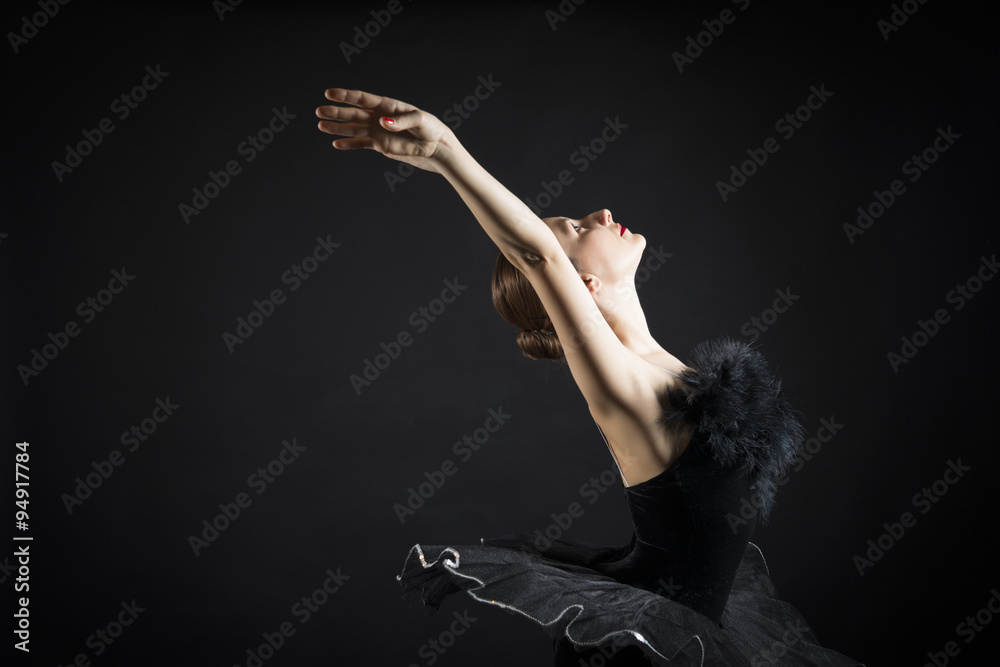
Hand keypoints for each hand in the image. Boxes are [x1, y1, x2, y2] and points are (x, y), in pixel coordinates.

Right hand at [316, 88, 456, 173]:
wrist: (438, 149)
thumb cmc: (432, 130)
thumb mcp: (420, 122)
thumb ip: (401, 121)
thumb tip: (382, 122)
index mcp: (388, 106)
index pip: (363, 99)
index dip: (346, 96)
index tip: (329, 93)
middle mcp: (380, 117)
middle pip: (353, 113)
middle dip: (336, 112)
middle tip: (318, 111)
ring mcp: (379, 132)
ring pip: (353, 128)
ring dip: (337, 127)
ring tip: (320, 125)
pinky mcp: (381, 146)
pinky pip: (361, 144)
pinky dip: (349, 144)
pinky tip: (335, 143)